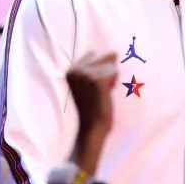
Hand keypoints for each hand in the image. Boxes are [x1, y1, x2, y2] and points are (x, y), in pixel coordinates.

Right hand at [67, 53, 117, 169]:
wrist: (91, 129)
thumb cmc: (91, 109)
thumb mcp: (88, 86)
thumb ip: (96, 70)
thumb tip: (114, 53)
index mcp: (70, 71)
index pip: (92, 56)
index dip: (98, 70)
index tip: (93, 87)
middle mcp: (75, 71)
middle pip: (102, 60)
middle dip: (105, 74)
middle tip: (97, 92)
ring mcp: (86, 76)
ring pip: (109, 67)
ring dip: (110, 80)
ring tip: (101, 93)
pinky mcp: (97, 83)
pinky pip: (113, 74)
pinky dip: (113, 83)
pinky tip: (107, 92)